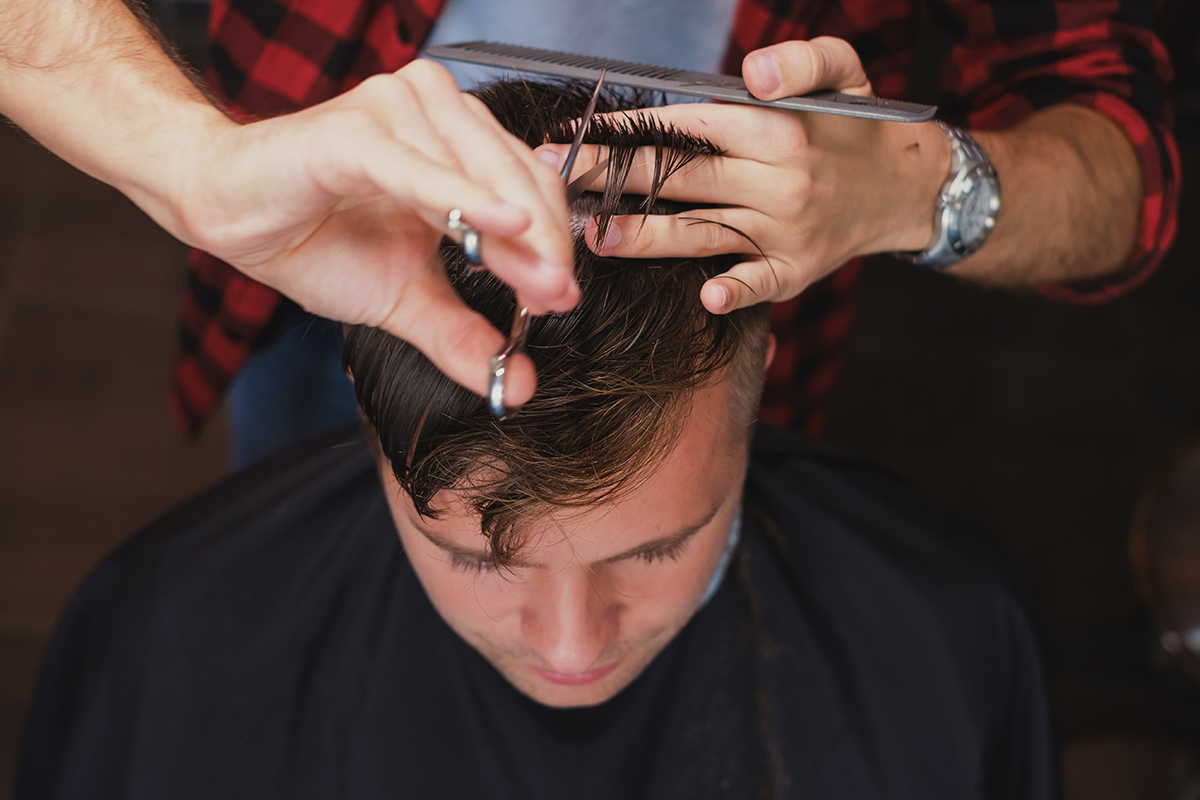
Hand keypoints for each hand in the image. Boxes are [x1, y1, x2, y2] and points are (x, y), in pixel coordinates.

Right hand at [180, 59, 576, 402]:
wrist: (225, 213)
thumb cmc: (314, 242)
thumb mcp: (402, 299)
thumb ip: (459, 333)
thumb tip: (517, 384)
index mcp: (457, 140)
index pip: (530, 185)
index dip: (555, 242)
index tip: (568, 298)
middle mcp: (435, 111)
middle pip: (518, 176)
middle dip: (545, 246)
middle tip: (561, 299)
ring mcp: (396, 111)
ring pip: (478, 174)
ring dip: (513, 236)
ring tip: (538, 287)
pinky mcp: (352, 132)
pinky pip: (416, 171)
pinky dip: (458, 200)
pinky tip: (502, 224)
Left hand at [535, 37, 949, 313]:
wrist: (905, 189)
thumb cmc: (856, 125)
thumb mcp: (845, 69)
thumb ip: (800, 61)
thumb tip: (753, 73)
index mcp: (779, 130)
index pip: (687, 127)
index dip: (629, 130)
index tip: (577, 133)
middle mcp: (778, 183)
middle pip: (679, 179)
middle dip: (611, 179)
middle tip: (554, 179)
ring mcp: (784, 232)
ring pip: (700, 233)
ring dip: (644, 238)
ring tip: (592, 237)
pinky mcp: (794, 271)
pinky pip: (757, 283)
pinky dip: (733, 291)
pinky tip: (703, 296)